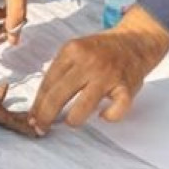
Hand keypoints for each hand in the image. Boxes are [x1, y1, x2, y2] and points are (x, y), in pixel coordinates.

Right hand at [0, 83, 36, 135]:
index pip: (12, 118)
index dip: (26, 124)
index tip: (39, 131)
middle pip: (12, 116)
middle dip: (26, 119)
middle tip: (42, 122)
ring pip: (5, 108)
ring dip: (17, 109)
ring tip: (28, 109)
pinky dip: (1, 94)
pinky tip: (4, 88)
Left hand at [28, 7, 168, 134]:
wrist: (136, 40)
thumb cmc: (102, 49)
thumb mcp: (77, 49)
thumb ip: (61, 69)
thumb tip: (41, 101)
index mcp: (72, 50)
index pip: (47, 82)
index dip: (37, 104)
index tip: (32, 117)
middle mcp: (88, 62)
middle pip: (58, 95)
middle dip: (45, 116)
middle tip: (41, 128)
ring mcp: (108, 75)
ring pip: (82, 108)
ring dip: (73, 120)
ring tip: (72, 121)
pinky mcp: (126, 88)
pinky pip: (114, 112)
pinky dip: (108, 117)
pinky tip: (104, 114)